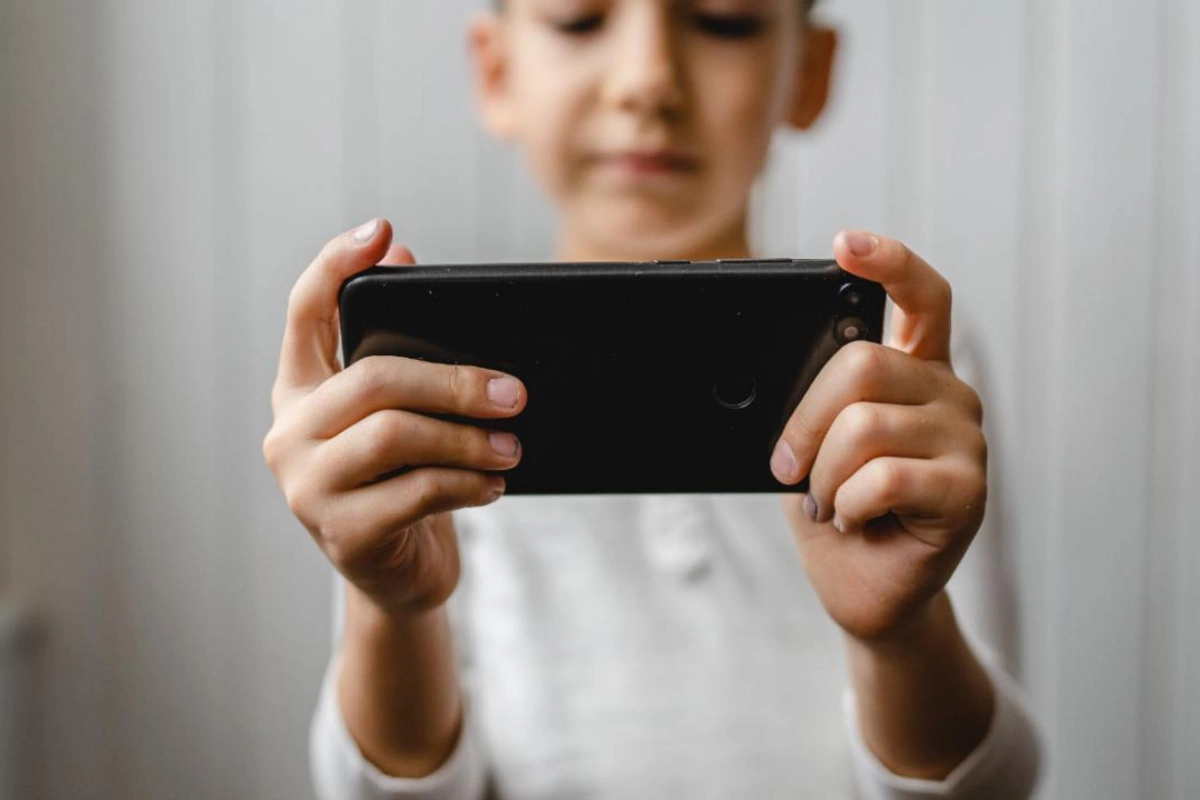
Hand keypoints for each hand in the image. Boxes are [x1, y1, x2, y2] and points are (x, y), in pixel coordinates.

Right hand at [262, 218, 527, 615]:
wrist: (399, 578)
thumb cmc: (404, 481)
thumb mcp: (401, 416)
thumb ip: (399, 350)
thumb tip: (404, 260)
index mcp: (300, 390)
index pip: (305, 312)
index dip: (335, 265)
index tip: (381, 229)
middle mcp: (290, 433)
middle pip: (374, 378)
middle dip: (454, 380)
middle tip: (514, 392)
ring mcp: (307, 486)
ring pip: (397, 434)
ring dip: (469, 437)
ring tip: (513, 446)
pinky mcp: (341, 533)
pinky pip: (417, 491)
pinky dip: (467, 482)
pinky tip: (494, 483)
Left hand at [773, 231, 987, 641]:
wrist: (862, 589)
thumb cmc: (833, 509)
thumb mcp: (808, 442)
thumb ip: (810, 399)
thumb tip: (762, 373)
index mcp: (915, 371)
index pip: (920, 296)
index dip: (888, 261)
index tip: (845, 245)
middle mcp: (949, 394)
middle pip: (863, 365)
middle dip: (804, 421)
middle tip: (792, 467)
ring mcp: (966, 440)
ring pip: (864, 425)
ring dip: (823, 475)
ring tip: (832, 501)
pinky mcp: (968, 490)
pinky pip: (879, 477)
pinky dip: (845, 505)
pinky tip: (856, 520)